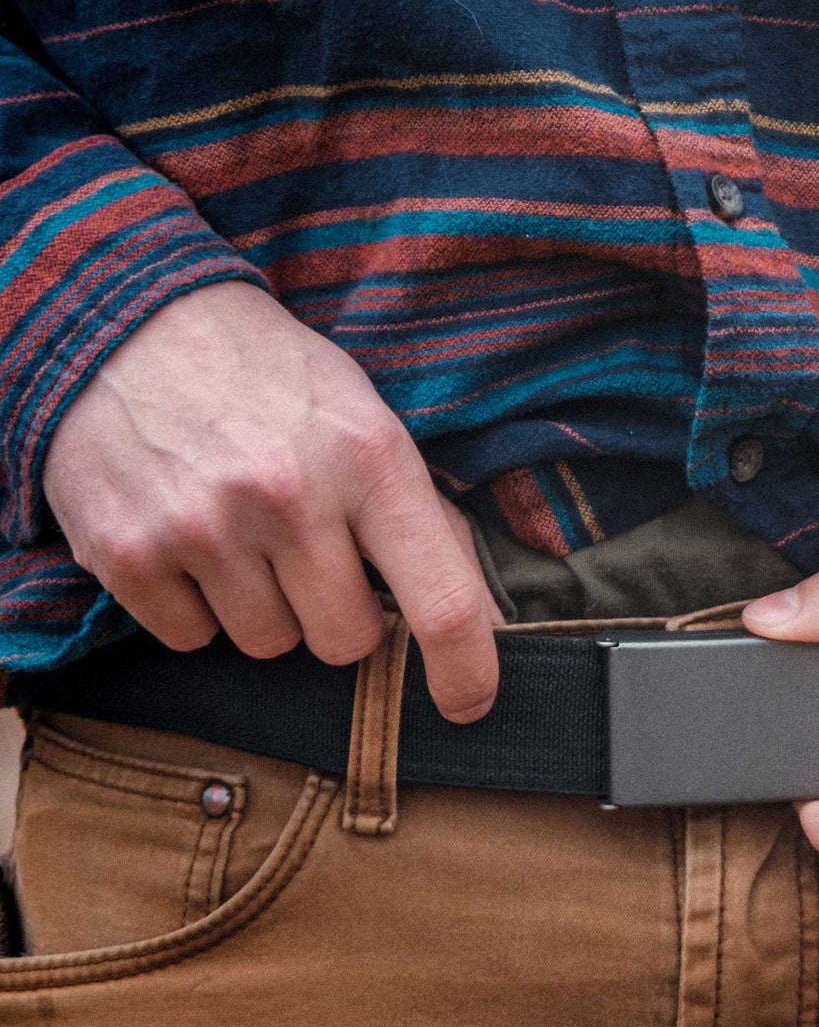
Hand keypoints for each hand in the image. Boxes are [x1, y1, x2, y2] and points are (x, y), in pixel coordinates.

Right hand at [43, 281, 500, 721]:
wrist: (128, 319)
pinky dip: (194, 606)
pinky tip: (188, 537)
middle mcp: (289, 496)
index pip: (444, 602)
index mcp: (370, 460)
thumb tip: (483, 619)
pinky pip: (190, 639)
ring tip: (241, 532)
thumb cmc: (272, 380)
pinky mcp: (126, 553)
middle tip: (309, 553)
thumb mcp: (367, 420)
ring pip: (267, 646)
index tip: (470, 706)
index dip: (466, 671)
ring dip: (264, 609)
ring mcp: (202, 527)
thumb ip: (420, 516)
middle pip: (346, 642)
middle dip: (337, 615)